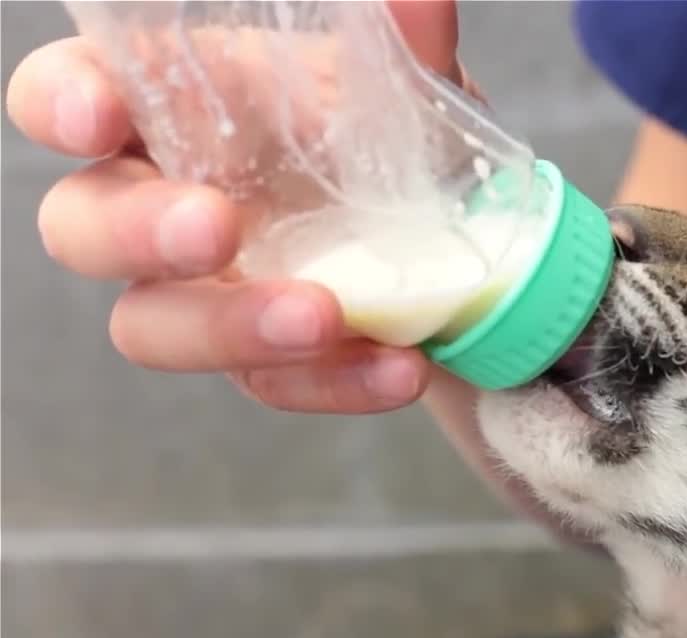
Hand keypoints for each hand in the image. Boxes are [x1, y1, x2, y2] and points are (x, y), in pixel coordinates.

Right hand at [5, 0, 482, 413]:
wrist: (461, 231)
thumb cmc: (393, 134)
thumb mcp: (407, 83)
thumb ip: (398, 44)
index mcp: (171, 109)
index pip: (73, 96)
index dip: (64, 103)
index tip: (95, 115)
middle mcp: (160, 199)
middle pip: (82, 226)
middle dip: (136, 232)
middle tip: (214, 230)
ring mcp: (203, 290)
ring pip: (154, 325)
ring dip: (232, 327)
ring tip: (327, 316)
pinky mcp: (260, 360)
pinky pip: (269, 383)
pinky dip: (333, 381)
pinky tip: (398, 367)